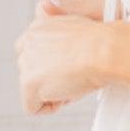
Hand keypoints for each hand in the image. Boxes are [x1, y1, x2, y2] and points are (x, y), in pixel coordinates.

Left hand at [14, 0, 109, 114]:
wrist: (103, 52)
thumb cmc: (99, 42)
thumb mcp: (76, 27)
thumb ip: (58, 31)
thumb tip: (50, 23)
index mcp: (39, 27)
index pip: (30, 51)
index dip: (48, 64)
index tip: (65, 68)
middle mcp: (28, 42)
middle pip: (30, 71)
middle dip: (49, 79)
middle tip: (73, 77)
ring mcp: (27, 63)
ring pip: (32, 89)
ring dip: (52, 91)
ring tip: (74, 83)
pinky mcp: (29, 83)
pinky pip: (32, 107)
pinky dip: (51, 107)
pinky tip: (68, 95)